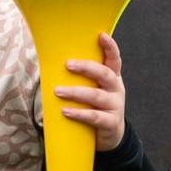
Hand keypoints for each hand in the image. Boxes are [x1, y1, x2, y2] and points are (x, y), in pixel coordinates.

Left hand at [53, 32, 127, 151]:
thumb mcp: (96, 89)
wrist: (111, 134)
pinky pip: (94, 117)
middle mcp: (116, 89)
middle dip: (86, 68)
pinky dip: (79, 113)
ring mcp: (115, 106)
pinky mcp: (110, 123)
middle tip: (68, 65)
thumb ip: (84, 77)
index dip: (110, 47)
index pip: (114, 59)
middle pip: (104, 74)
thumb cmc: (97, 106)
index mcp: (113, 78)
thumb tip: (54, 62)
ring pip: (96, 96)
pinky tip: (66, 111)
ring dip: (76, 93)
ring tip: (58, 91)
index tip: (101, 36)